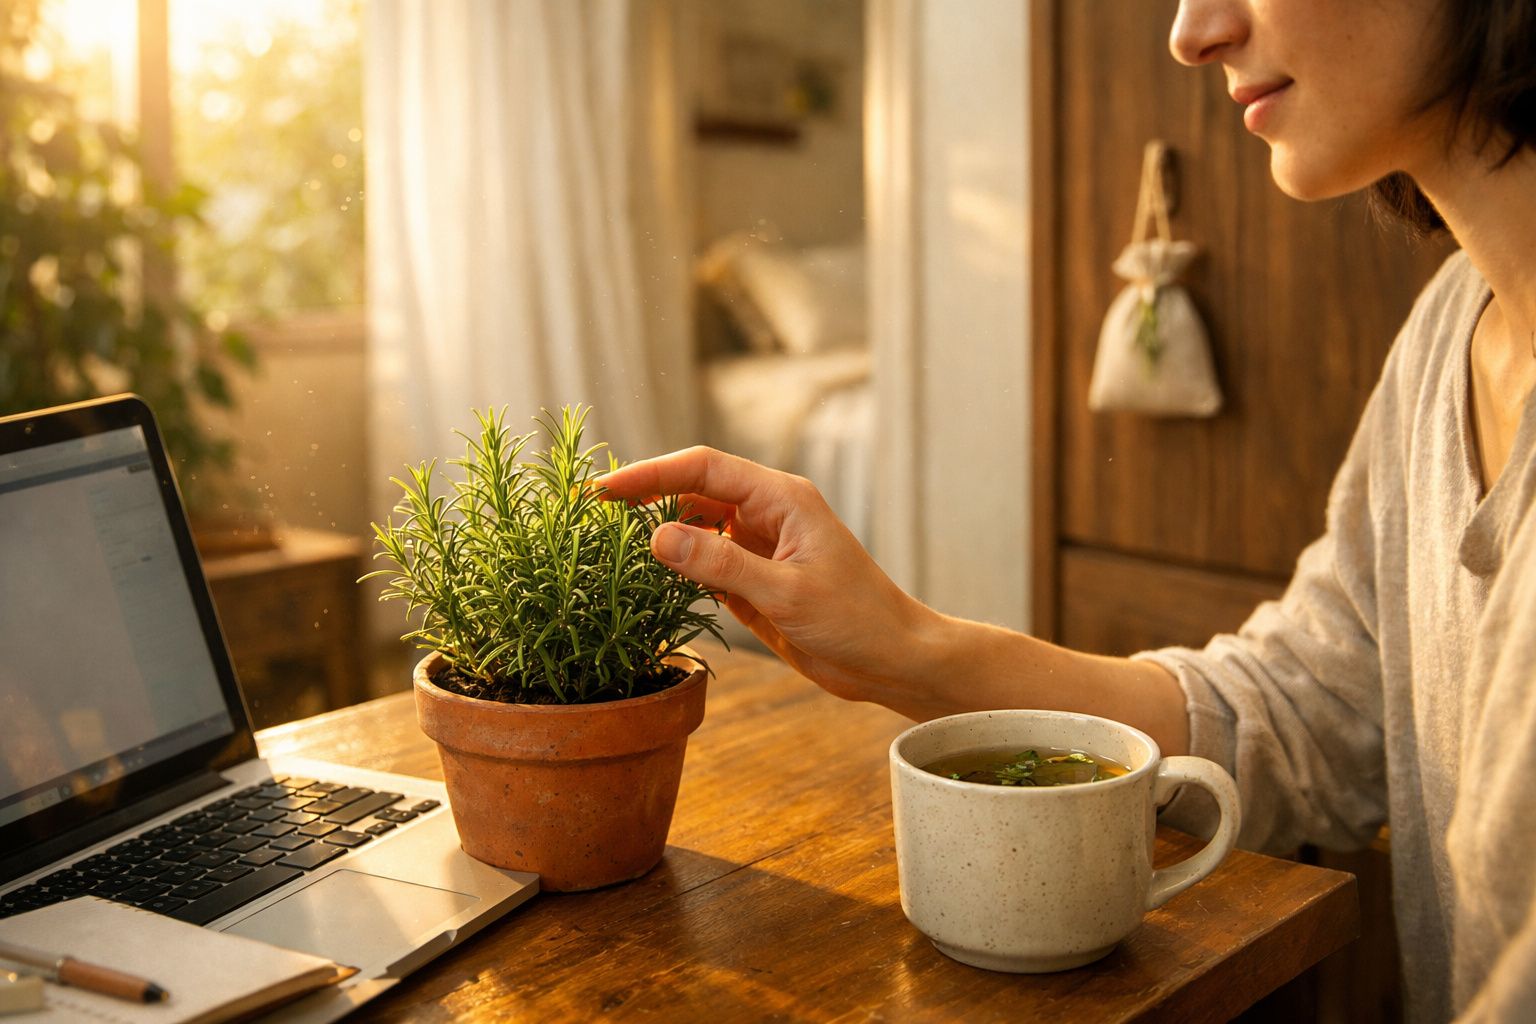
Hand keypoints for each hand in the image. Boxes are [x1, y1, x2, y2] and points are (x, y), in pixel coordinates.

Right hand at [596, 446, 942, 708]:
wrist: (892, 661)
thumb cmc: (856, 620)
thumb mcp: (784, 592)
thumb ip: (720, 563)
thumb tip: (656, 536)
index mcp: (781, 498)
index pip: (702, 469)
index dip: (649, 475)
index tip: (603, 491)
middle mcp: (767, 513)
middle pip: (693, 492)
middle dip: (645, 500)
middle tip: (593, 518)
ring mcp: (760, 545)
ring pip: (696, 528)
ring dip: (660, 536)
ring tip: (610, 551)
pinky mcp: (756, 579)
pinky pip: (706, 563)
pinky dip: (678, 569)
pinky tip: (649, 582)